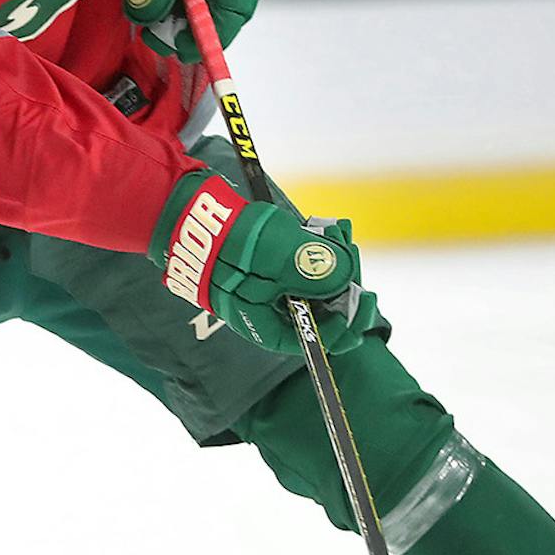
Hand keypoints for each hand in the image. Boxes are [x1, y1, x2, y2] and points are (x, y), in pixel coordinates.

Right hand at [150, 172, 378, 353]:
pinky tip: (324, 230)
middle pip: (319, 309)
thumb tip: (348, 275)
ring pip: (311, 284)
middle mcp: (267, 314)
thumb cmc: (230, 243)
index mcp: (266, 328)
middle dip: (341, 281)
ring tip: (337, 232)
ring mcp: (265, 289)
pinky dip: (313, 250)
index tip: (365, 297)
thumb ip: (318, 271)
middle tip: (351, 251)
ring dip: (330, 260)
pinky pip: (298, 266)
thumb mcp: (280, 257)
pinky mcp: (264, 267)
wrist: (190, 215)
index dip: (347, 322)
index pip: (317, 339)